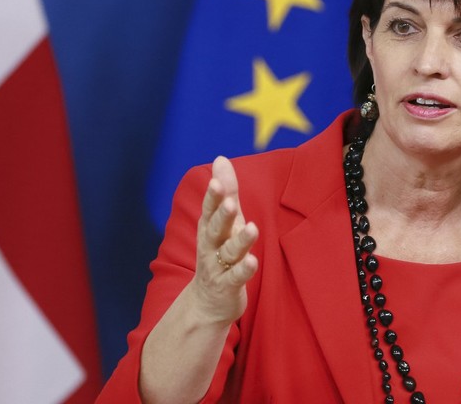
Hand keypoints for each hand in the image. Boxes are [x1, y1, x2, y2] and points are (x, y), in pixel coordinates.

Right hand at [190, 156, 258, 325]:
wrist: (208, 302)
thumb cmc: (218, 253)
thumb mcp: (223, 222)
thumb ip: (226, 192)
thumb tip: (220, 159)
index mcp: (209, 228)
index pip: (209, 209)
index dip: (213, 197)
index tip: (216, 181)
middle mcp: (211, 246)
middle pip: (216, 229)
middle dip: (222, 216)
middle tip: (229, 202)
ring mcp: (218, 267)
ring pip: (229, 252)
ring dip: (240, 241)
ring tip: (252, 228)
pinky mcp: (228, 286)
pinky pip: (236, 277)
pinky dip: (244, 269)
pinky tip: (252, 261)